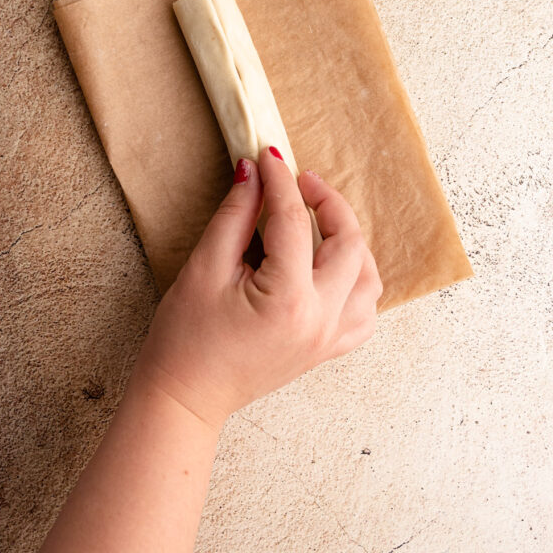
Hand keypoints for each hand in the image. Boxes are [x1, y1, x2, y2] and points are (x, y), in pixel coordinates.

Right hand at [132, 146, 382, 429]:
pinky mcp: (325, 349)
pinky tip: (332, 266)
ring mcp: (328, 338)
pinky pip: (364, 312)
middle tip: (299, 181)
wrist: (184, 397)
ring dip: (350, 241)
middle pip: (349, 244)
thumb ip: (234, 216)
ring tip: (320, 220)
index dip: (280, 180)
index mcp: (289, 299)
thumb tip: (253, 173)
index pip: (293, 221)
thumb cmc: (185, 339)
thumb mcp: (204, 268)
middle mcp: (320, 320)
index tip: (268, 155)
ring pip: (368, 278)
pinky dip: (357, 281)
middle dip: (328, 203)